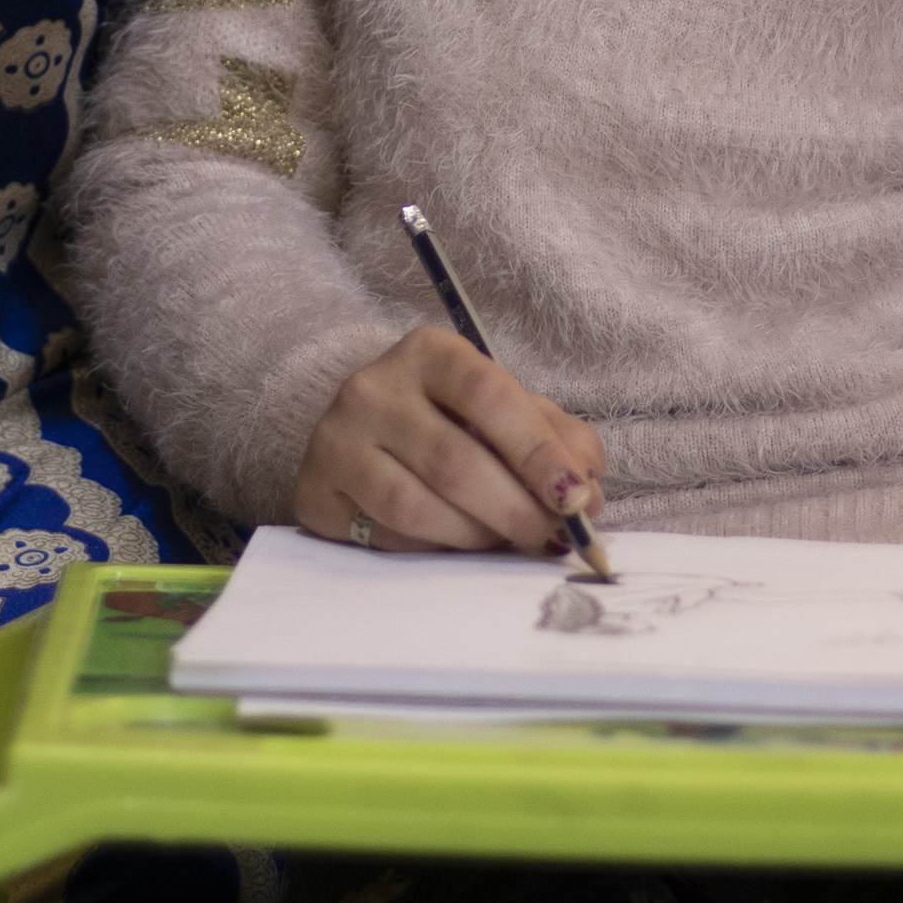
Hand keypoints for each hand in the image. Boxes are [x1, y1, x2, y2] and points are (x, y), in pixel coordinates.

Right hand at [294, 326, 606, 557]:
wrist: (361, 438)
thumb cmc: (451, 424)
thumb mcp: (508, 414)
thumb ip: (557, 442)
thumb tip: (588, 494)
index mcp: (431, 353)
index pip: (489, 395)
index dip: (537, 451)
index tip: (577, 498)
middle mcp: (374, 386)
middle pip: (454, 460)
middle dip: (516, 510)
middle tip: (553, 539)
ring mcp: (337, 438)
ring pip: (417, 505)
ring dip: (477, 537)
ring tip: (506, 543)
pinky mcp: (314, 490)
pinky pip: (384, 533)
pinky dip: (434, 549)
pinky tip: (456, 546)